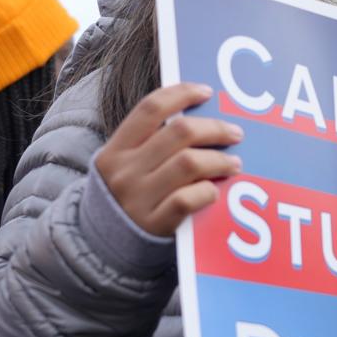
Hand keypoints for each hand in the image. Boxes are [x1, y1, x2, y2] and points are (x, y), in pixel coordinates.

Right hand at [93, 82, 243, 235]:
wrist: (101, 245)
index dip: (182, 94)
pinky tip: (215, 191)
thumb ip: (152, 143)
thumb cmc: (127, 195)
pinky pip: (188, 199)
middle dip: (214, 129)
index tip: (206, 91)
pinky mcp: (154, 224)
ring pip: (189, 163)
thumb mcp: (125, 165)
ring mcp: (138, 198)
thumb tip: (201, 118)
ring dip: (219, 160)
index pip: (150, 108)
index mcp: (116, 149)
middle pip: (179, 132)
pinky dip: (208, 191)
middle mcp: (125, 170)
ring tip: (234, 163)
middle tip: (235, 134)